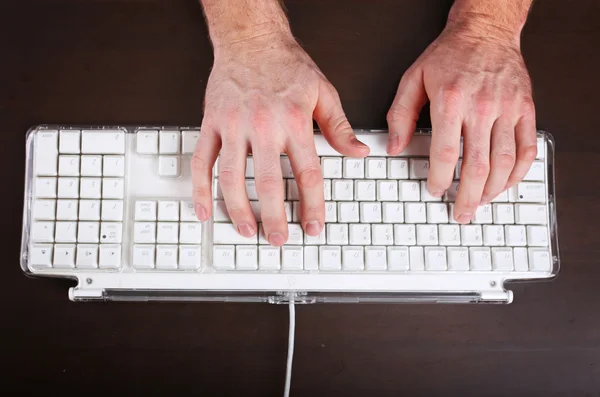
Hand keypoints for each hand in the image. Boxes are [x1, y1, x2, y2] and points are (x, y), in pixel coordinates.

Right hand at [191, 33, 368, 244]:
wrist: (251, 40)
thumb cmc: (286, 66)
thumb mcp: (323, 93)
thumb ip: (339, 128)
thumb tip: (358, 153)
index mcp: (293, 121)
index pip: (307, 173)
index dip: (312, 205)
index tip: (313, 226)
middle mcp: (263, 126)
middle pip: (268, 182)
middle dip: (274, 217)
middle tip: (278, 239)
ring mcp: (233, 126)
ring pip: (232, 177)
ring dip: (238, 209)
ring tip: (247, 230)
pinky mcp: (211, 123)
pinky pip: (201, 161)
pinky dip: (200, 188)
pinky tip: (204, 209)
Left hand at [387, 21, 536, 222]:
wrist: (486, 31)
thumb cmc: (449, 55)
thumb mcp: (413, 79)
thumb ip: (401, 115)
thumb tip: (396, 147)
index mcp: (451, 101)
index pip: (446, 153)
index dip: (439, 178)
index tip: (435, 190)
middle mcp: (481, 107)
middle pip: (476, 165)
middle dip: (466, 196)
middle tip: (459, 213)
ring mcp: (508, 109)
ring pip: (504, 162)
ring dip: (491, 190)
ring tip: (479, 202)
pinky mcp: (526, 109)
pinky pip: (526, 148)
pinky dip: (518, 172)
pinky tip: (505, 184)